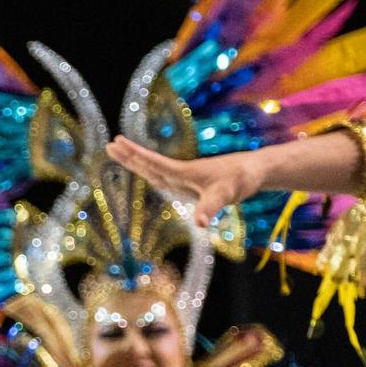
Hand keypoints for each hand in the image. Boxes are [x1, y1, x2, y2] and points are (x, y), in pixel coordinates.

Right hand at [105, 137, 259, 228]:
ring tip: (121, 153)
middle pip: (150, 164)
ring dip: (138, 161)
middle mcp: (181, 173)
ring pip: (155, 169)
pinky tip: (149, 172)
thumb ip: (210, 207)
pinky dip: (151, 171)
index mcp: (184, 173)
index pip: (153, 163)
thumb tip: (200, 224)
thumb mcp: (226, 194)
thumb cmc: (240, 181)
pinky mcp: (192, 182)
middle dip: (130, 156)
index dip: (134, 154)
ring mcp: (186, 178)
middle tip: (110, 145)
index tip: (116, 142)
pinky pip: (165, 176)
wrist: (255, 171)